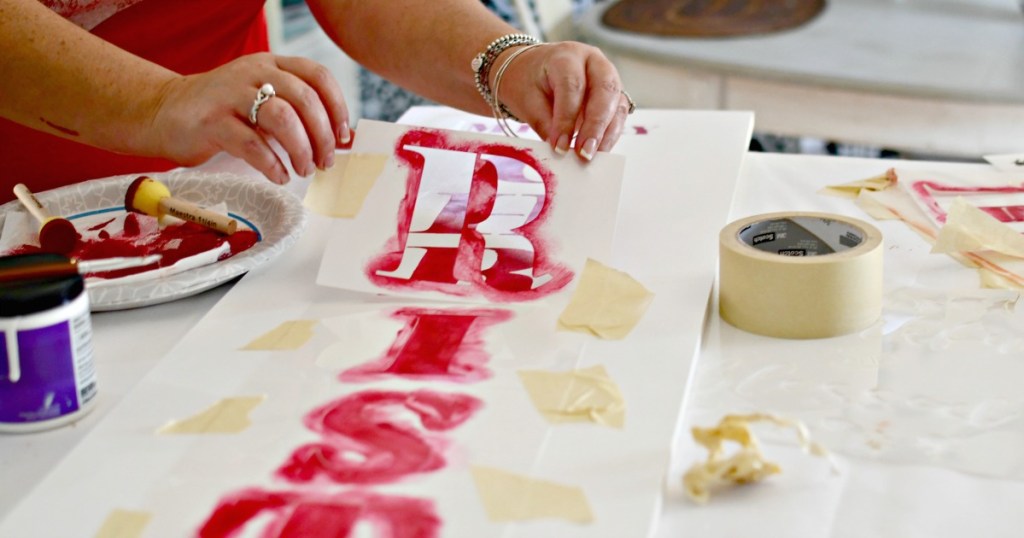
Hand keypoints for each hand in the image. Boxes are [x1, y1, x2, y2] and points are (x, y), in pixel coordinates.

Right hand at [151, 53, 349, 183]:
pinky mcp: (211, 121)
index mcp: (271, 64)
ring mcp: (230, 94)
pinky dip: (272, 164)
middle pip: (304, 99)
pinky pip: (252, 143)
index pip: (318, 76)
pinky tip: (279, 175)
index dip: (337, 107)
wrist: (164, 111)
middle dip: (322, 135)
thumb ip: (295, 113)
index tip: (343, 137)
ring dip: (301, 149)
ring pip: (282, 117)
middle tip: (324, 162)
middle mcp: (253, 72)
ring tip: (303, 170)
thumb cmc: (224, 111)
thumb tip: (339, 139)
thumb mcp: (262, 101)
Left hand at [492, 42, 630, 160]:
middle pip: (604, 90)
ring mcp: (607, 76)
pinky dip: (610, 134)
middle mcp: (593, 61)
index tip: (559, 146)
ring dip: (607, 133)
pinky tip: (598, 151)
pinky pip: (619, 114)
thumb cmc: (529, 81)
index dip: (567, 119)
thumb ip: (544, 123)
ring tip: (592, 157)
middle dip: (596, 126)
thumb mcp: (527, 100)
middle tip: (584, 154)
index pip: (572, 86)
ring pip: (617, 103)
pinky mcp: (613, 94)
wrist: (534, 70)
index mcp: (566, 56)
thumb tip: (561, 151)